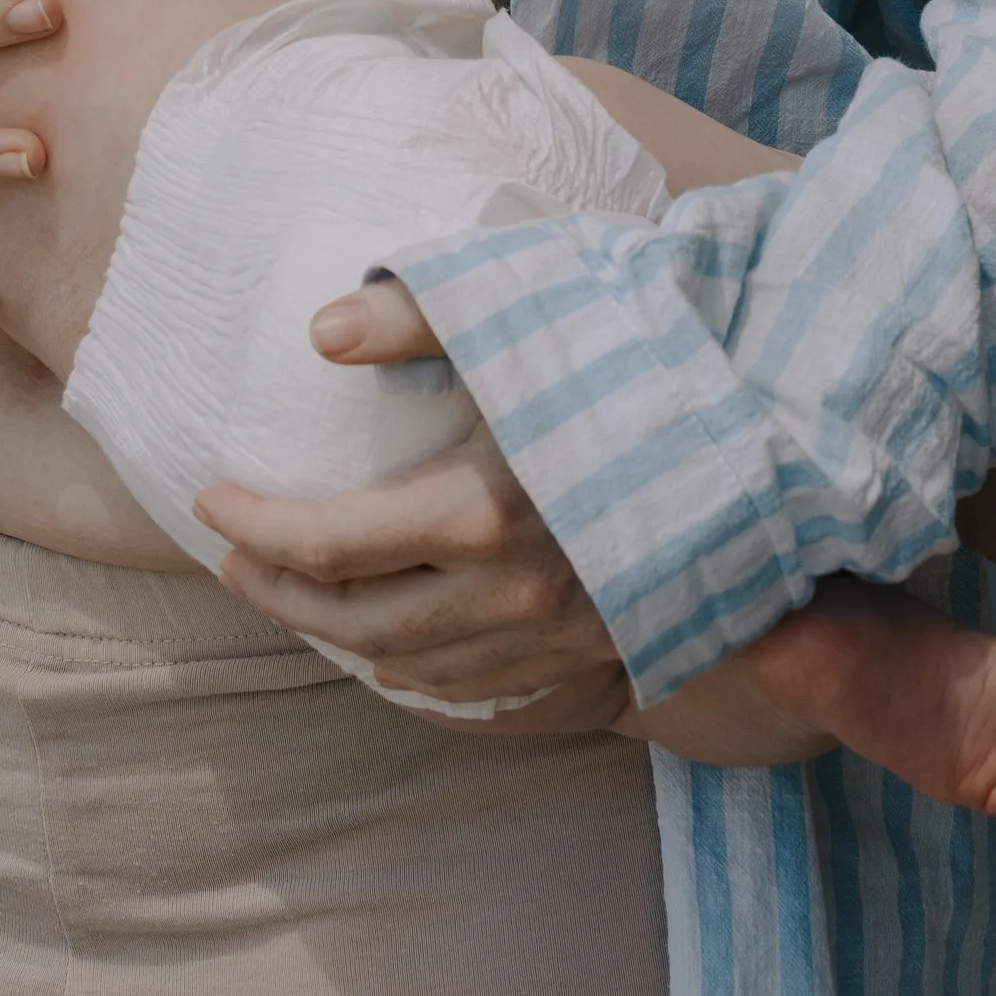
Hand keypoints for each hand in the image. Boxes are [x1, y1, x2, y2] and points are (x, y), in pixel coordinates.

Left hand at [194, 277, 626, 718]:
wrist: (788, 432)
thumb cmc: (650, 351)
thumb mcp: (532, 308)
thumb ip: (419, 314)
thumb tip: (321, 333)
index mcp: (483, 510)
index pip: (330, 544)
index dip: (256, 528)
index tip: (207, 501)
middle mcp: (516, 591)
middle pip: (359, 620)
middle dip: (279, 592)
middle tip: (230, 559)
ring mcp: (563, 633)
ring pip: (417, 665)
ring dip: (339, 637)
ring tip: (294, 598)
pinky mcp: (604, 649)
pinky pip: (482, 687)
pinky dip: (417, 675)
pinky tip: (394, 654)